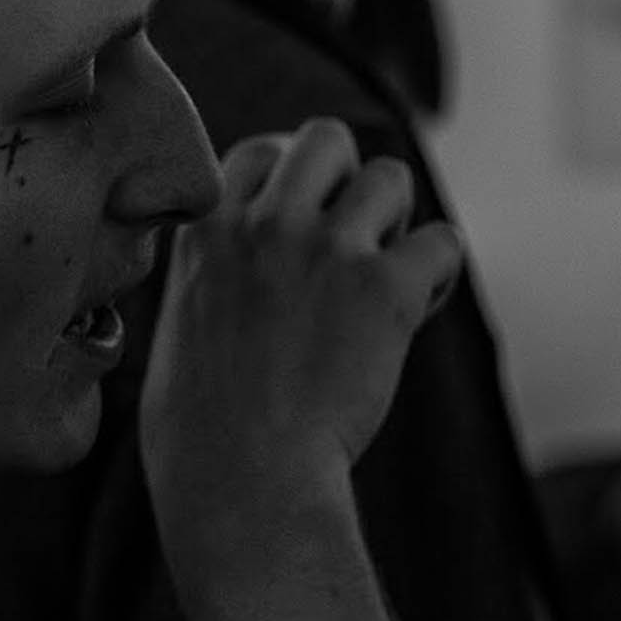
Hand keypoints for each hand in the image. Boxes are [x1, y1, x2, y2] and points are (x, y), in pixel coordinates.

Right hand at [141, 118, 461, 496]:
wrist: (242, 482)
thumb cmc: (199, 436)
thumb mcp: (177, 329)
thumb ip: (210, 278)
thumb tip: (235, 275)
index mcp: (207, 232)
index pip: (259, 152)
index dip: (289, 183)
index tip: (299, 227)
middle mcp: (267, 225)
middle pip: (327, 138)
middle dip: (348, 181)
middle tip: (350, 242)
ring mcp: (327, 250)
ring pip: (391, 175)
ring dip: (396, 223)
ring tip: (384, 279)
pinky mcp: (385, 290)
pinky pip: (442, 242)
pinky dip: (437, 275)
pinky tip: (416, 312)